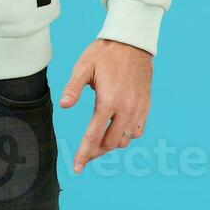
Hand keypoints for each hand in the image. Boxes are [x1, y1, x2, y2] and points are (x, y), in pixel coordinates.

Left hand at [59, 38, 151, 173]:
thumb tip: (63, 106)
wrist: (133, 42)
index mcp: (108, 101)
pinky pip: (138, 131)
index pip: (94, 136)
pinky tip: (116, 132)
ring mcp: (139, 108)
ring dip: (111, 145)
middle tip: (84, 154)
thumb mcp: (84, 66)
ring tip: (98, 144)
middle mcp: (126, 109)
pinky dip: (126, 137)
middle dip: (96, 152)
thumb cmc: (105, 53)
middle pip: (110, 143)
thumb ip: (73, 88)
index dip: (84, 153)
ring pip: (125, 140)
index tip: (77, 167)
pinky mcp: (146, 106)